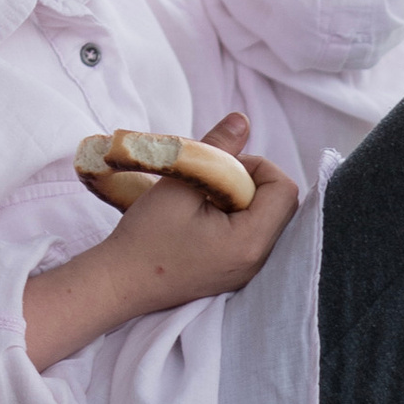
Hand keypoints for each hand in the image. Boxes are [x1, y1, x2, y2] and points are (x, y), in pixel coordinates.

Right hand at [22, 115, 299, 368]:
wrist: (118, 284)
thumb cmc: (145, 236)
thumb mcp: (180, 184)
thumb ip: (216, 149)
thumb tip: (243, 120)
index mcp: (250, 242)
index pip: (284, 189)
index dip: (257, 167)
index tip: (221, 167)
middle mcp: (257, 261)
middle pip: (279, 204)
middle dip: (250, 181)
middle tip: (211, 180)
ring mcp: (247, 271)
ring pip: (265, 219)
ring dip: (240, 198)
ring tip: (204, 199)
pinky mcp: (233, 273)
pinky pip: (251, 236)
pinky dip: (233, 217)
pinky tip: (202, 218)